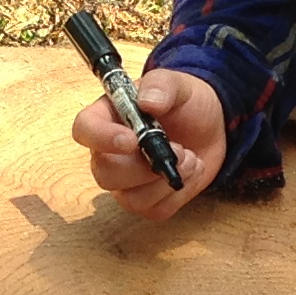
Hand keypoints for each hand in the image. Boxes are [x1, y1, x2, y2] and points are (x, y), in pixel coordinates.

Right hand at [72, 68, 224, 219]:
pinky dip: (179, 193)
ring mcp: (126, 182)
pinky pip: (155, 210)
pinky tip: (191, 170)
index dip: (102, 138)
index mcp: (107, 118)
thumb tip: (148, 102)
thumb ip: (162, 86)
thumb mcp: (178, 84)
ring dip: (166, 182)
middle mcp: (109, 154)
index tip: (132, 140)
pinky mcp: (148, 201)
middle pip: (105, 174)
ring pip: (131, 199)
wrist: (210, 126)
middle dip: (144, 168)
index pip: (85, 130)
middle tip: (179, 150)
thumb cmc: (185, 103)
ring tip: (191, 158)